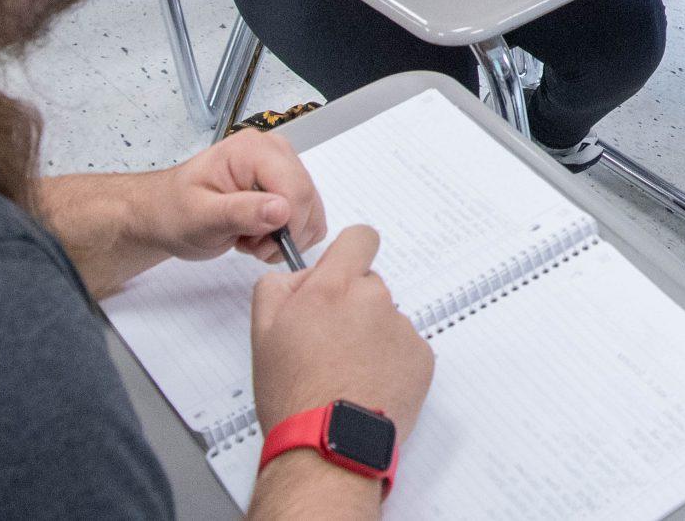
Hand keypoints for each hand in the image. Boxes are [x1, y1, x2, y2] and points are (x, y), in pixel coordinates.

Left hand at [140, 129, 326, 266]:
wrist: (166, 212)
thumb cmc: (174, 211)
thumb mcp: (199, 217)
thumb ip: (240, 212)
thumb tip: (282, 210)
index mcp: (253, 150)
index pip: (295, 189)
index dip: (287, 226)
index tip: (258, 247)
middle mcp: (275, 151)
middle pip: (307, 199)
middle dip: (284, 233)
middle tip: (249, 244)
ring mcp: (284, 167)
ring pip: (312, 211)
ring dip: (285, 236)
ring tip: (250, 239)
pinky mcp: (288, 185)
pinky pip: (309, 216)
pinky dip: (289, 235)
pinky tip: (260, 235)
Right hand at [252, 227, 434, 438]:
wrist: (328, 444)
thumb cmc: (294, 395)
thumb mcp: (263, 332)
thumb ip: (278, 287)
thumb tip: (301, 274)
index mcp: (333, 288)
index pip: (359, 239)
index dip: (349, 254)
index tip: (341, 274)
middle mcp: (373, 300)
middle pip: (369, 285)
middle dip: (352, 305)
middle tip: (329, 343)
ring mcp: (401, 328)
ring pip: (386, 319)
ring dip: (370, 336)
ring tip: (346, 373)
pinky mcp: (421, 356)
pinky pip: (405, 347)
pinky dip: (390, 361)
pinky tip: (367, 384)